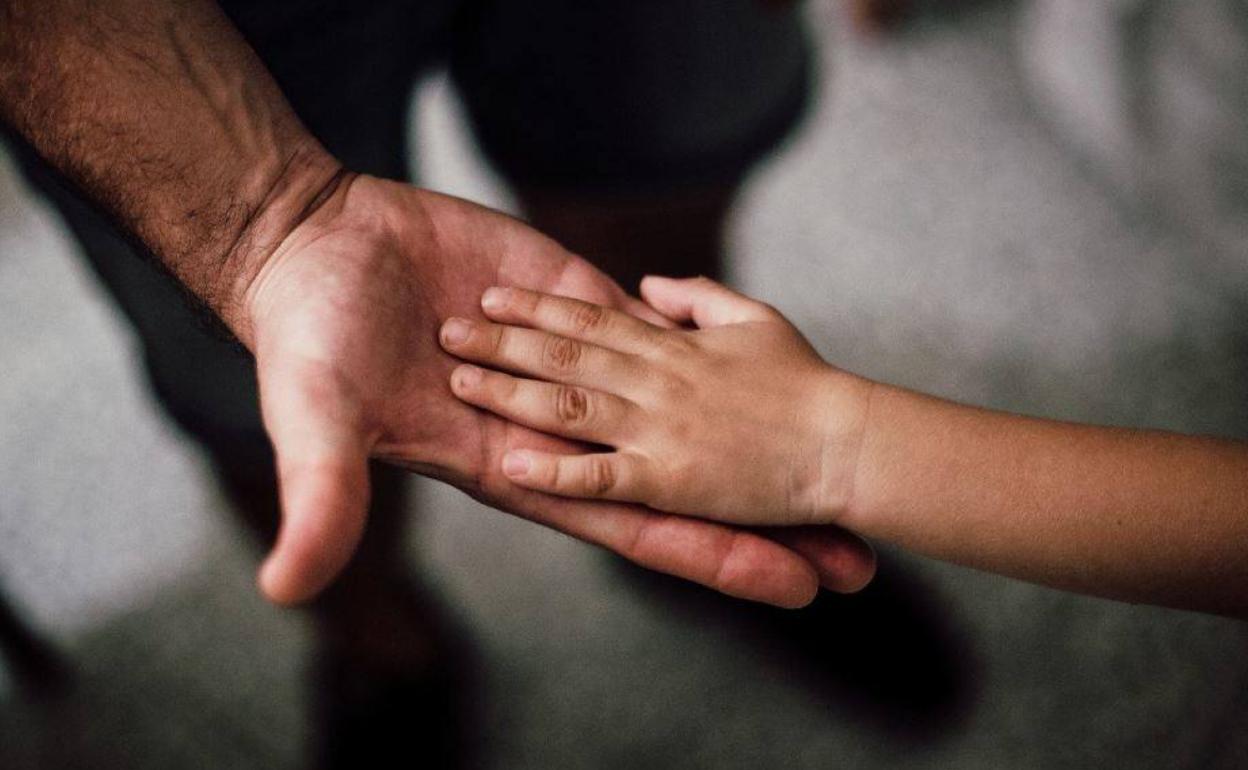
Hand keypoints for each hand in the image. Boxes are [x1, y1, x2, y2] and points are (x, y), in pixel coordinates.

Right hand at [244, 177, 874, 605]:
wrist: (316, 247)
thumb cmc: (309, 343)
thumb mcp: (316, 423)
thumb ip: (320, 499)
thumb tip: (287, 588)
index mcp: (518, 468)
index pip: (636, 525)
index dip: (712, 557)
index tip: (790, 585)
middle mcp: (561, 428)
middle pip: (683, 483)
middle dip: (760, 522)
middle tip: (852, 560)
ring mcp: (576, 364)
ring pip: (685, 407)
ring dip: (754, 437)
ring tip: (834, 463)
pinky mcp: (574, 298)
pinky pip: (655, 329)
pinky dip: (708, 344)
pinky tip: (770, 364)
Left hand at [438, 276, 874, 526]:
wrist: (846, 442)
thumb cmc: (808, 382)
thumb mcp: (755, 319)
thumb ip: (698, 298)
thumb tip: (649, 285)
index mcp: (674, 347)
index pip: (591, 319)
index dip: (537, 307)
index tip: (493, 294)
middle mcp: (657, 382)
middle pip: (565, 355)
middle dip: (502, 341)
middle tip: (447, 329)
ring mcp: (659, 431)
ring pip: (570, 405)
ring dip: (510, 391)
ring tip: (459, 381)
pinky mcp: (669, 481)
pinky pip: (601, 476)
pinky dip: (556, 470)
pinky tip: (512, 463)